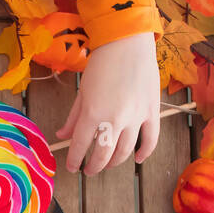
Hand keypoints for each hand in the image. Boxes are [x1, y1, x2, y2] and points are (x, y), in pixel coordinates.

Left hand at [55, 32, 160, 174]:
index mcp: (92, 114)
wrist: (127, 42)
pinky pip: (151, 139)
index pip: (80, 147)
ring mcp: (136, 117)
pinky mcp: (152, 111)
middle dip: (94, 167)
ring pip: (125, 151)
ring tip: (107, 164)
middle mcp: (114, 119)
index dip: (74, 160)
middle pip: (103, 155)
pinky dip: (144, 152)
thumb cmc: (101, 64)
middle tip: (88, 170)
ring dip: (114, 162)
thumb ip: (73, 117)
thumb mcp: (82, 91)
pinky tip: (137, 159)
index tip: (72, 166)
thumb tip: (61, 135)